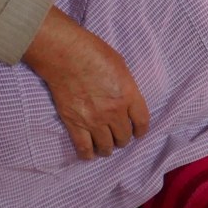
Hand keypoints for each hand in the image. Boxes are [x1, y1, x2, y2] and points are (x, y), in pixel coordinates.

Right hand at [21, 7, 150, 158]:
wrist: (65, 55)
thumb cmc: (93, 52)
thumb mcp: (120, 65)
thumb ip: (126, 85)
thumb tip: (125, 97)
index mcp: (128, 95)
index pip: (142, 122)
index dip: (141, 130)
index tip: (138, 132)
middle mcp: (114, 112)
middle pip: (124, 136)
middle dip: (123, 138)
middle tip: (119, 136)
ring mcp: (94, 120)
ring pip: (106, 146)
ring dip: (108, 147)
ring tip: (106, 146)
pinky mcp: (75, 124)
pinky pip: (84, 147)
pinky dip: (88, 154)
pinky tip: (90, 154)